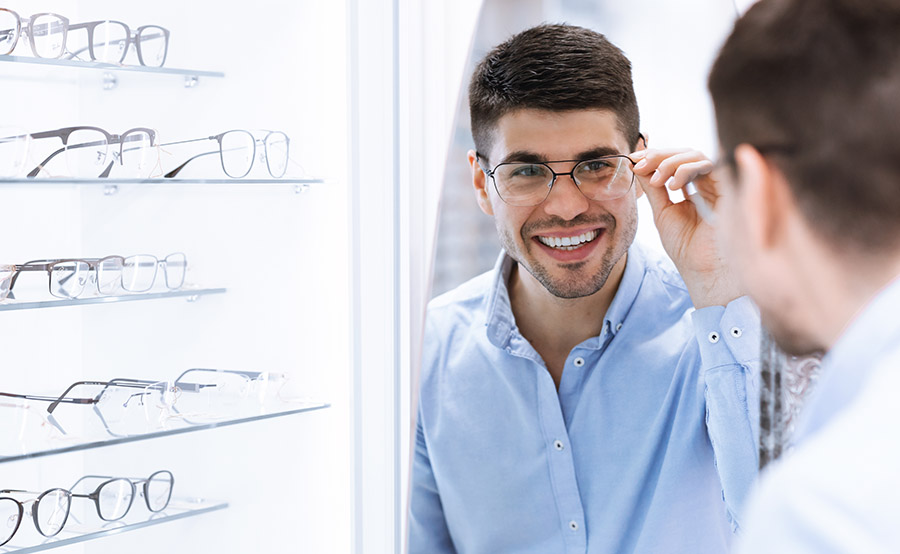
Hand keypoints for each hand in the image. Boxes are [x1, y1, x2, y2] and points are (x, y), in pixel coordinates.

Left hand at [631, 148, 740, 307]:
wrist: (705, 270)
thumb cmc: (687, 247)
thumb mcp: (662, 212)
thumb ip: (653, 188)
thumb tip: (636, 164)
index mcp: (693, 189)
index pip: (674, 162)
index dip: (653, 156)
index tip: (633, 159)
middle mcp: (707, 184)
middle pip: (684, 153)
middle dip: (658, 155)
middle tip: (639, 164)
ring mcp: (719, 184)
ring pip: (695, 154)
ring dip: (670, 162)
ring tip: (656, 180)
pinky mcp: (729, 186)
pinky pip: (708, 163)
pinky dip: (686, 169)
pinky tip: (673, 186)